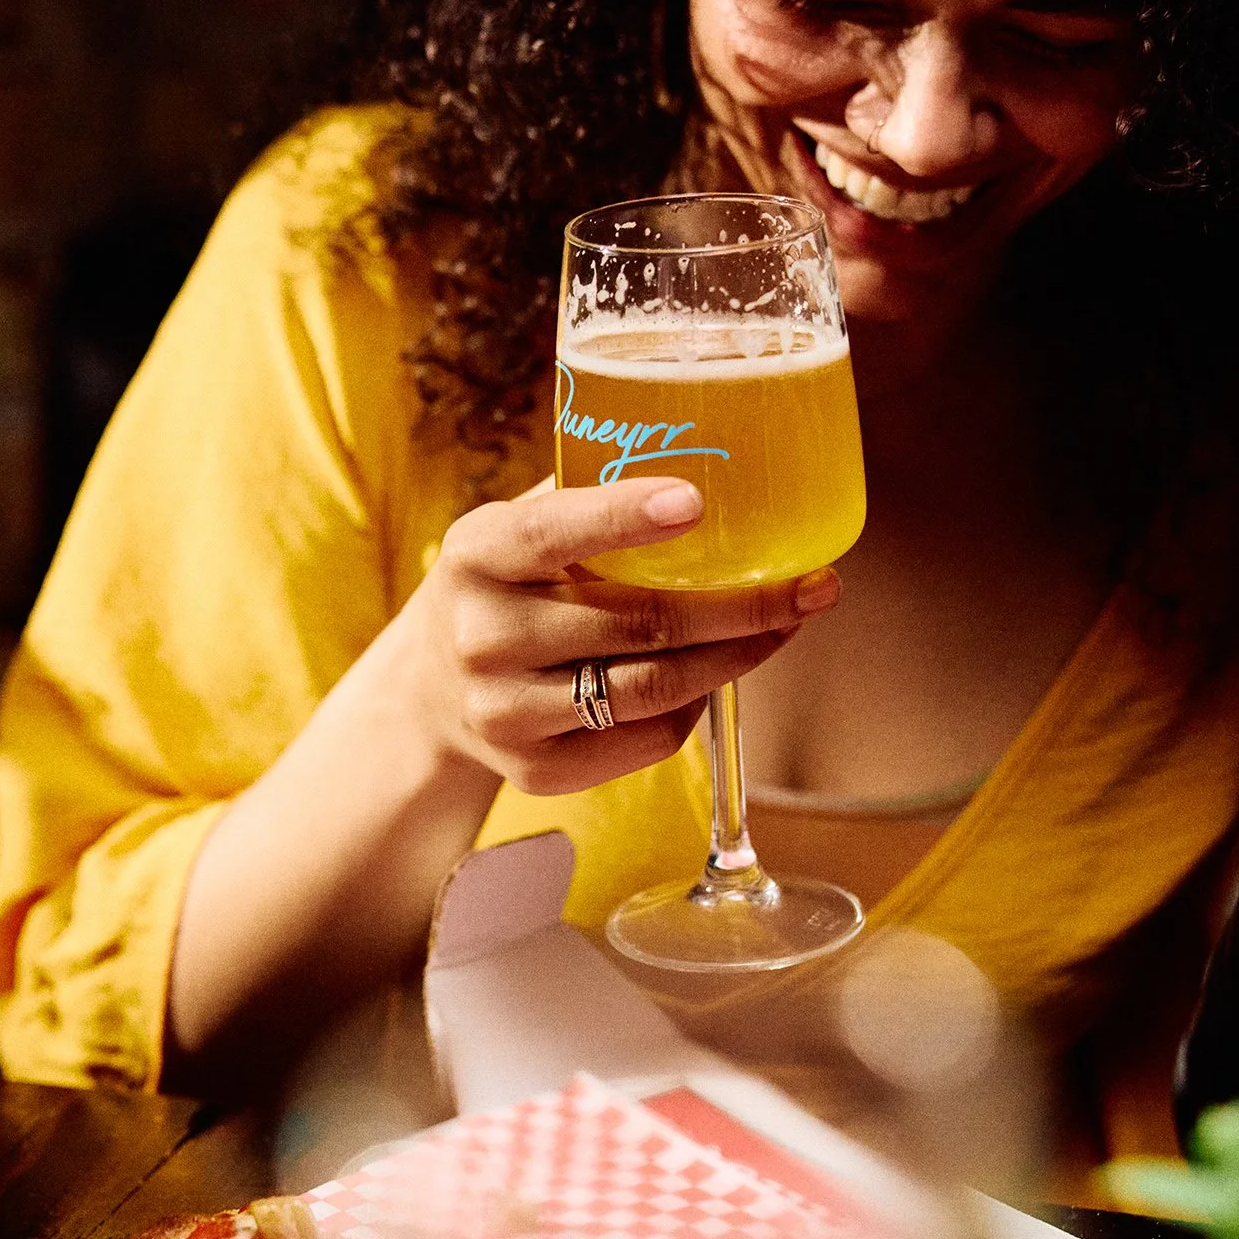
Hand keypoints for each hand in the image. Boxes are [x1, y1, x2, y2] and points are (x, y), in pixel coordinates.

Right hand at [396, 475, 835, 795]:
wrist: (429, 693)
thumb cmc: (503, 589)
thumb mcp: (515, 532)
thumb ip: (588, 500)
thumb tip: (718, 467)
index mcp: (475, 556)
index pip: (551, 532)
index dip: (624, 517)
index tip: (696, 501)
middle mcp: (480, 637)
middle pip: (636, 621)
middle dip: (739, 604)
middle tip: (809, 585)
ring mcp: (504, 712)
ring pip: (652, 687)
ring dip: (735, 657)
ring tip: (784, 627)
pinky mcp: (535, 771)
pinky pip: (646, 738)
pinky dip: (694, 705)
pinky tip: (714, 675)